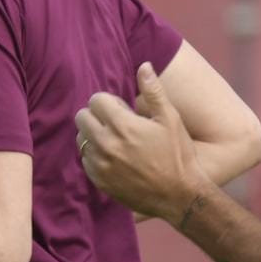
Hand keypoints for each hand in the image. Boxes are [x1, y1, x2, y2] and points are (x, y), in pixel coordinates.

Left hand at [75, 62, 208, 223]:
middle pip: (82, 117)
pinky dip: (94, 156)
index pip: (95, 100)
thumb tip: (143, 65)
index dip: (108, 101)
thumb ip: (153, 91)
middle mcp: (107, 144)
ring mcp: (101, 165)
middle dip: (96, 115)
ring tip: (115, 141)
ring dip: (93, 135)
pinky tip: (114, 158)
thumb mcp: (170, 119)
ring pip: (81, 139)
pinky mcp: (100, 181)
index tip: (121, 109)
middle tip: (116, 123)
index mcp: (123, 125)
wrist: (179, 196)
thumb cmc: (178, 155)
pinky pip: (85, 160)